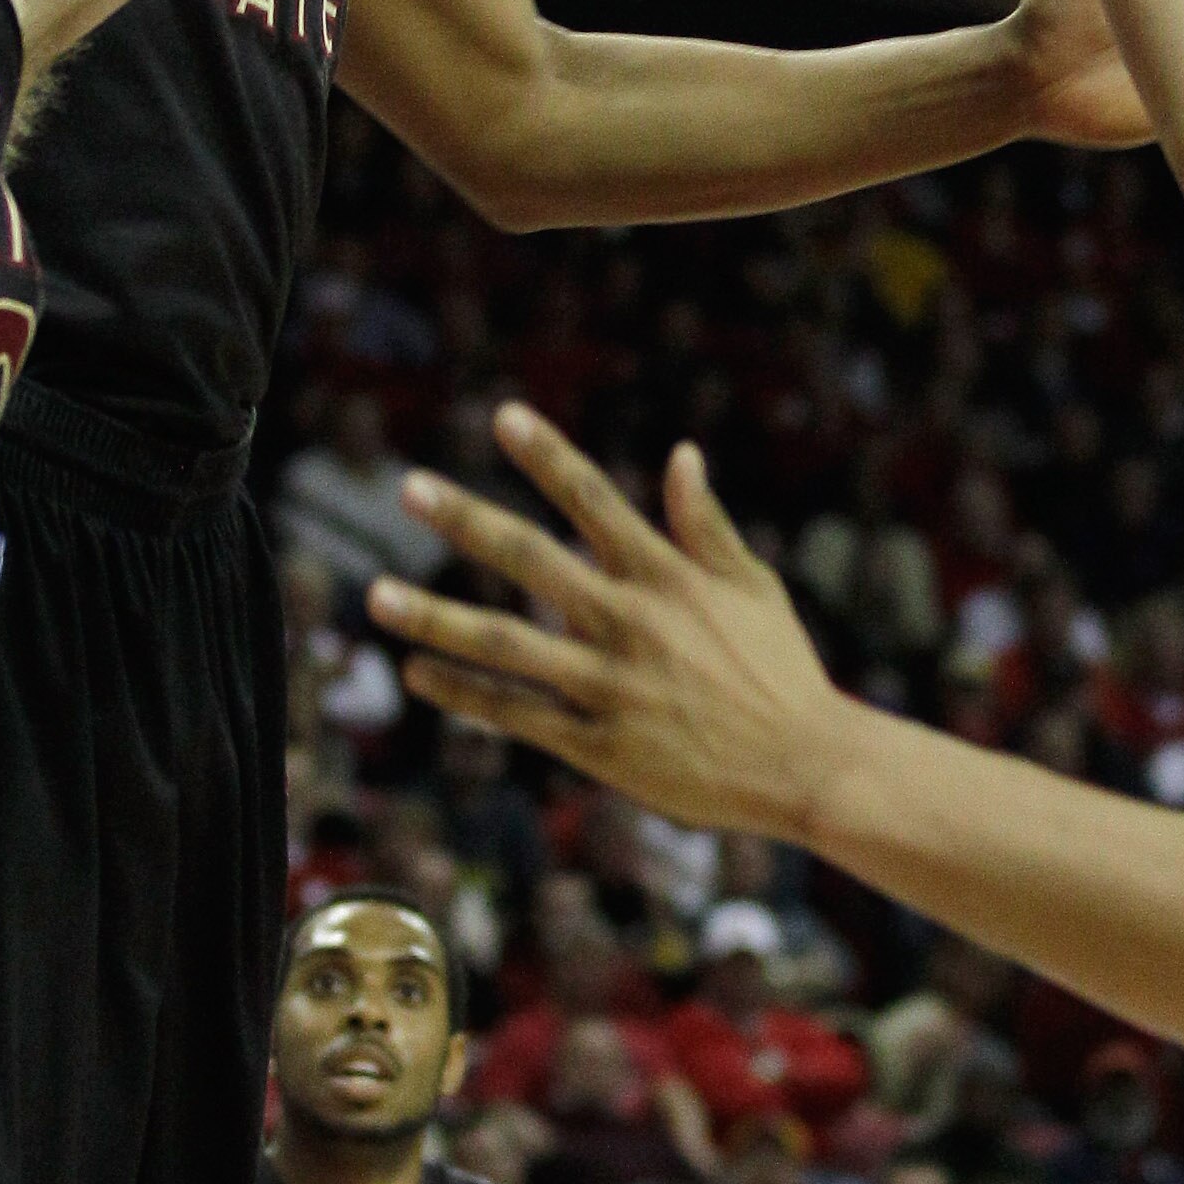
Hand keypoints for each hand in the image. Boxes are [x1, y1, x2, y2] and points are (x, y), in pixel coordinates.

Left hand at [372, 407, 842, 838]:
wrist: (806, 766)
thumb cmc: (781, 671)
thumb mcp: (754, 586)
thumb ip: (706, 524)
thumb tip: (680, 452)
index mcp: (667, 577)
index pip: (595, 499)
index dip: (547, 455)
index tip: (502, 417)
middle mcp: (630, 623)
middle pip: (531, 559)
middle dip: (467, 520)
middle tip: (409, 487)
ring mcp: (610, 686)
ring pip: (505, 644)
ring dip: (436, 617)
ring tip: (376, 595)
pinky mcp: (600, 746)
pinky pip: (517, 714)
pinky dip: (464, 693)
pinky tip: (418, 672)